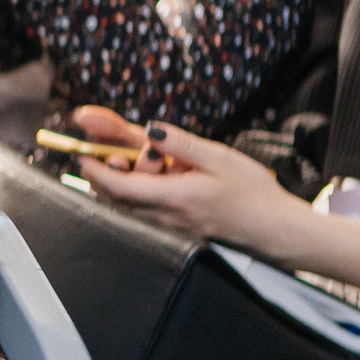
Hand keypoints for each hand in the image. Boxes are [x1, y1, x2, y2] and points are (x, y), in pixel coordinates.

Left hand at [74, 112, 300, 248]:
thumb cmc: (254, 193)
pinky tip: (166, 172)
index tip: (82, 149)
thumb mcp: (219, 158)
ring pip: (127, 201)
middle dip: (109, 167)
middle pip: (114, 194)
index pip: (115, 185)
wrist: (277, 230)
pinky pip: (144, 208)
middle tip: (123, 145)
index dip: (94, 167)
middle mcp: (164, 216)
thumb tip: (147, 129)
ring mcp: (168, 225)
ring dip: (126, 177)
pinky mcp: (175, 228)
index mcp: (172, 197)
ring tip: (156, 158)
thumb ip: (180, 144)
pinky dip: (141, 188)